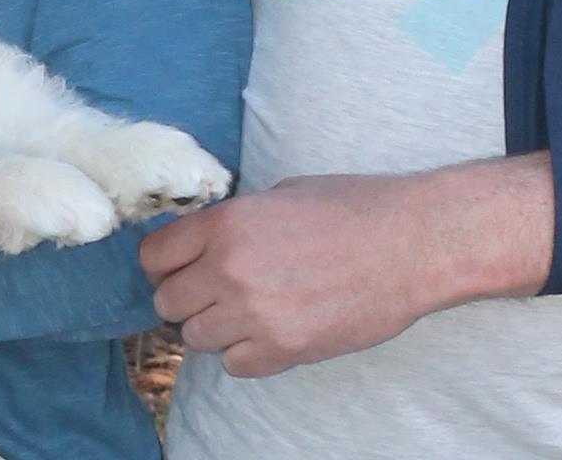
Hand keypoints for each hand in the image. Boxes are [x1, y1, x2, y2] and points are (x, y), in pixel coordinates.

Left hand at [140, 156, 553, 377]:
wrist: (409, 243)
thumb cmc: (349, 207)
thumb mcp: (277, 196)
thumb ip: (232, 222)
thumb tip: (200, 242)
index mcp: (226, 223)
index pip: (153, 256)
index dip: (162, 262)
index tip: (177, 265)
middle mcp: (230, 270)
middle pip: (166, 302)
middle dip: (183, 296)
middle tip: (210, 289)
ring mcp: (255, 315)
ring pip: (195, 338)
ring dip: (213, 326)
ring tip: (245, 309)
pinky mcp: (284, 350)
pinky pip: (234, 365)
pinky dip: (245, 353)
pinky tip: (270, 329)